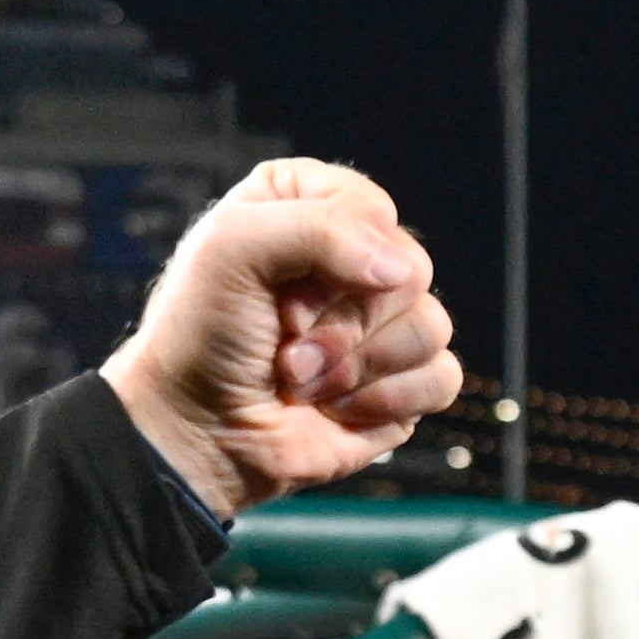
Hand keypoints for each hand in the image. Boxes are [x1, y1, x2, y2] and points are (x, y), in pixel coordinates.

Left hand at [104, 160, 461, 514]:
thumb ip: (322, 229)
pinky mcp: (400, 383)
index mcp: (311, 205)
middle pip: (410, 270)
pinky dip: (386, 400)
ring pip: (430, 326)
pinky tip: (335, 408)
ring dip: (356, 365)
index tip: (277, 292)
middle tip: (286, 342)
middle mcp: (352, 259)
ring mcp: (380, 324)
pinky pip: (442, 377)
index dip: (333, 256)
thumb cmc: (201, 336)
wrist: (195, 433)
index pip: (373, 209)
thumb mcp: (233, 248)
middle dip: (343, 320)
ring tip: (300, 380)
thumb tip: (402, 273)